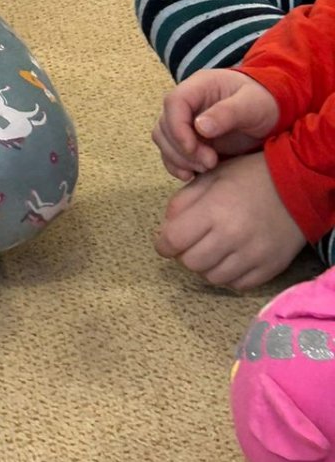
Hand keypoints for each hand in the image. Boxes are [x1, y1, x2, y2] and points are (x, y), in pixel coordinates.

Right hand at [152, 68, 280, 181]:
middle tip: (210, 162)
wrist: (273, 111)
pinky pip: (171, 152)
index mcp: (199, 86)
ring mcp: (186, 121)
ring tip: (207, 168)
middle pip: (164, 125)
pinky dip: (176, 165)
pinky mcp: (190, 139)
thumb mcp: (252, 104)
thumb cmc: (264, 102)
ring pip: (163, 140)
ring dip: (179, 159)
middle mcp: (187, 103)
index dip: (177, 128)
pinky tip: (193, 175)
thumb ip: (227, 113)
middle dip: (182, 149)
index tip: (193, 149)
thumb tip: (199, 127)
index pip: (174, 103)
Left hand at [155, 152, 305, 290]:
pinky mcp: (269, 269)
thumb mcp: (211, 177)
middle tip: (191, 242)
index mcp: (214, 210)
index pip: (174, 240)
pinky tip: (230, 258)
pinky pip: (236, 285)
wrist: (297, 187)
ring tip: (212, 249)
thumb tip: (166, 228)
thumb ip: (183, 201)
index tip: (164, 242)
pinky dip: (228, 275)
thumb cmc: (249, 177)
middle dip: (184, 254)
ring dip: (206, 266)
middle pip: (191, 262)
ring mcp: (252, 256)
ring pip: (212, 277)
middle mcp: (232, 237)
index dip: (163, 244)